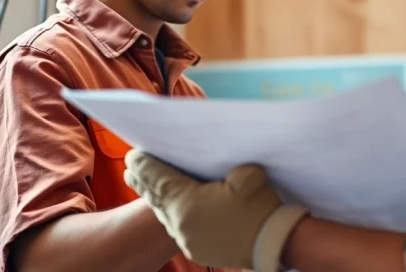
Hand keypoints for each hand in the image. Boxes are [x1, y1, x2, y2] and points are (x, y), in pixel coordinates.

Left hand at [123, 149, 309, 271]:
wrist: (274, 244)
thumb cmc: (259, 208)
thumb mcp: (246, 175)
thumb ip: (226, 167)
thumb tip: (223, 167)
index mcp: (187, 202)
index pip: (157, 179)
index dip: (144, 165)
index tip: (133, 155)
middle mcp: (180, 223)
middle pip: (155, 198)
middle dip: (142, 182)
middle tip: (131, 168)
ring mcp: (187, 240)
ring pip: (165, 215)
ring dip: (157, 199)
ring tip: (149, 187)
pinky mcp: (197, 250)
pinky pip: (179, 228)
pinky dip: (172, 214)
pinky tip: (175, 208)